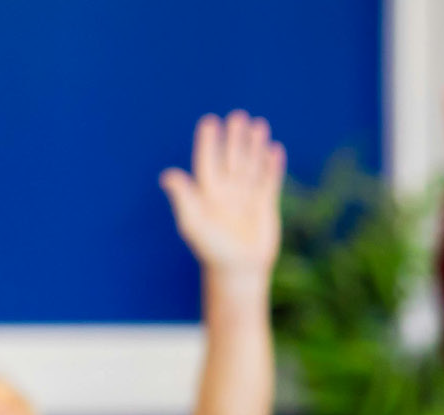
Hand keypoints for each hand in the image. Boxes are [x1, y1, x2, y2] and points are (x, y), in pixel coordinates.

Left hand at [162, 112, 284, 280]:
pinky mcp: (264, 205)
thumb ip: (183, 198)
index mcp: (207, 192)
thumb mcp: (193, 223)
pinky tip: (275, 150)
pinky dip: (272, 166)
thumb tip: (168, 174)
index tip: (211, 122)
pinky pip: (269, 181)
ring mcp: (246, 197)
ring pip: (251, 165)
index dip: (209, 142)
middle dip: (235, 138)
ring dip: (254, 146)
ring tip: (260, 125)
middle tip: (239, 117)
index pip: (208, 161)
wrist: (239, 268)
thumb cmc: (213, 249)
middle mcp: (227, 191)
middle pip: (231, 158)